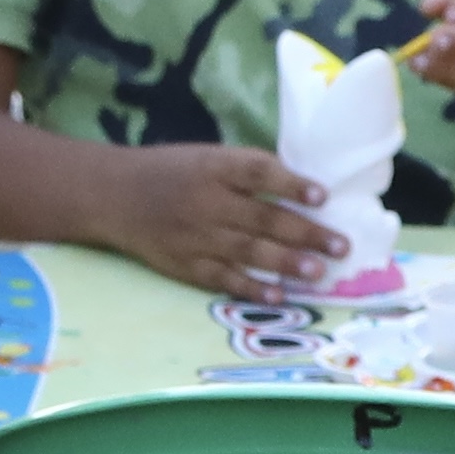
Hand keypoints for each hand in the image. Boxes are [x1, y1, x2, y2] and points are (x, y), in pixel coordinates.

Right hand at [102, 140, 340, 297]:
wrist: (114, 195)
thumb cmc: (173, 172)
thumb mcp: (207, 157)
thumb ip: (248, 172)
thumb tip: (303, 190)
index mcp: (214, 167)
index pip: (257, 172)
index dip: (291, 184)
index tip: (322, 196)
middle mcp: (207, 201)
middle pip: (262, 217)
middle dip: (305, 232)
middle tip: (340, 246)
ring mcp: (196, 236)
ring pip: (248, 251)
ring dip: (286, 263)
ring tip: (318, 272)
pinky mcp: (186, 265)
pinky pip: (223, 279)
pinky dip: (251, 288)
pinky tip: (278, 296)